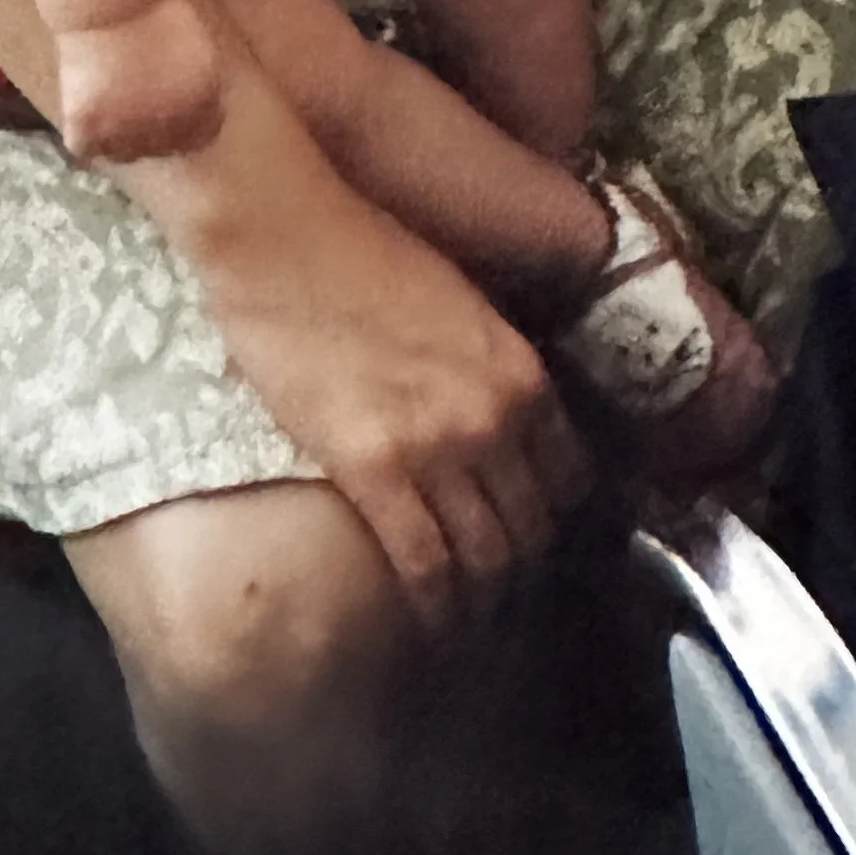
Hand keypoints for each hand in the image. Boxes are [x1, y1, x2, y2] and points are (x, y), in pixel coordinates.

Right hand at [54, 0, 224, 165]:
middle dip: (144, 130)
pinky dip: (80, 130)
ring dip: (112, 135)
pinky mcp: (90, 131)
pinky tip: (82, 100)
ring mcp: (130, 135)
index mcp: (205, 107)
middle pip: (158, 149)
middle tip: (125, 100)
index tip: (160, 107)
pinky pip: (83, 146)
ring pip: (120, 153)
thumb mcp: (198, 42)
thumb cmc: (156, 2)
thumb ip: (198, 79)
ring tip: (103, 99)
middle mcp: (172, 130)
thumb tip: (190, 100)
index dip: (177, 123)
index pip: (197, 137)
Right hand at [158, 152, 592, 623]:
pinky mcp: (373, 471)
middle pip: (534, 527)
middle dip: (523, 568)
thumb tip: (491, 408)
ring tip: (468, 619)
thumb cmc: (359, 248)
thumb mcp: (456, 299)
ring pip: (487, 558)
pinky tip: (429, 621)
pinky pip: (424, 565)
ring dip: (483, 597)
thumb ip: (486, 362)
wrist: (284, 233)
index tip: (539, 540)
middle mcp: (495, 416)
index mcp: (520, 370)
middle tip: (504, 596)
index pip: (571, 476)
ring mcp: (437, 448)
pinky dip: (434, 605)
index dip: (557, 519)